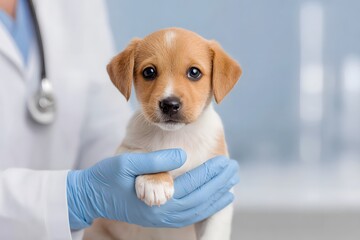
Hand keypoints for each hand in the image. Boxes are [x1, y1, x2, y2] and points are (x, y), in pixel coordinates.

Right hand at [66, 149, 238, 229]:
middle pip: (199, 200)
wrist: (90, 196)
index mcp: (155, 199)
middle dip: (218, 185)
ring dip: (215, 197)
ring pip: (196, 211)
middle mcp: (161, 213)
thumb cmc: (106, 177)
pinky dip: (204, 207)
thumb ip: (155, 161)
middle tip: (233, 170)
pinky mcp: (159, 217)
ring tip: (230, 184)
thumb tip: (183, 156)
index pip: (190, 185)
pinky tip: (213, 198)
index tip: (224, 162)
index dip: (209, 174)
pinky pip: (188, 216)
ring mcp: (161, 218)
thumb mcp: (127, 162)